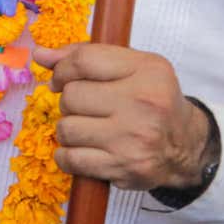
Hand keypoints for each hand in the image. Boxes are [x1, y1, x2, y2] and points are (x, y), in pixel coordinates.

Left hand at [35, 44, 215, 190]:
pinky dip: (68, 156)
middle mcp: (144, 104)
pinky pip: (69, 159)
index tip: (61, 79)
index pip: (83, 61)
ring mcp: (134, 139)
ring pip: (66, 129)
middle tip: (88, 109)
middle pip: (70, 97)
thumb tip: (39, 55)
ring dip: (69, 130)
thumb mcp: (131, 67)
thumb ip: (85, 56)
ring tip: (90, 130)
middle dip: (70, 103)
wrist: (184, 146)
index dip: (62, 70)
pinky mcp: (124, 168)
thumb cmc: (150, 101)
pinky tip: (85, 150)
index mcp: (148, 71)